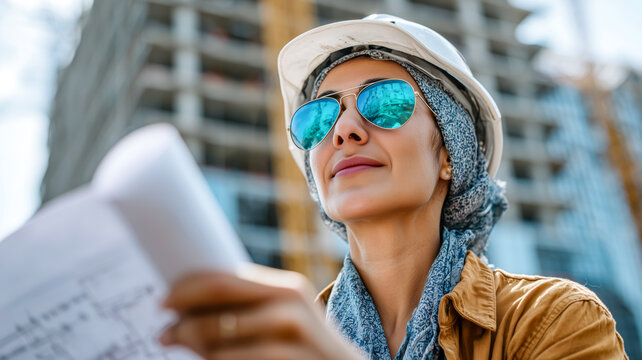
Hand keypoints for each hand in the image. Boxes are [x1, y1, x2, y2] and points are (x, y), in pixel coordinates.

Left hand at [159, 263, 362, 359]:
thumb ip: (247, 306)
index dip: (186, 289)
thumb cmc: (304, 346)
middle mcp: (291, 308)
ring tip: (178, 346)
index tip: (162, 300)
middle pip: (218, 310)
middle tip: (163, 332)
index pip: (223, 280)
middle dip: (183, 321)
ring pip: (220, 343)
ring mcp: (292, 340)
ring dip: (192, 345)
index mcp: (286, 289)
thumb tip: (188, 304)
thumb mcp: (283, 318)